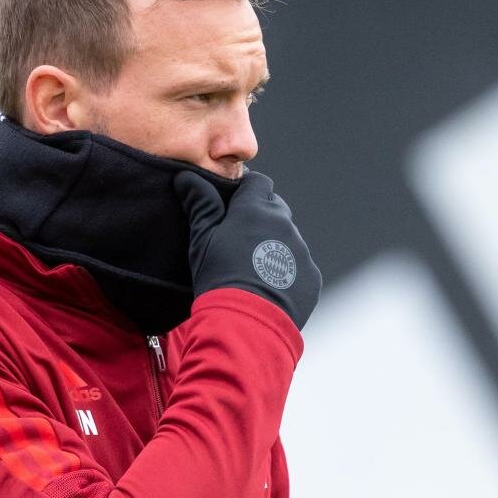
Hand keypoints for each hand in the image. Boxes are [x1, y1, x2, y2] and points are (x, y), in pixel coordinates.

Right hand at [174, 171, 321, 330]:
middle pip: (275, 208)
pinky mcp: (311, 275)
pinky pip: (299, 266)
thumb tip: (187, 176)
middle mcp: (284, 224)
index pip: (258, 182)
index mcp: (256, 208)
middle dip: (260, 216)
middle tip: (239, 238)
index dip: (245, 190)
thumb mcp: (202, 238)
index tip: (232, 203)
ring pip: (288, 238)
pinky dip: (287, 271)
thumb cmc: (218, 276)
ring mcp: (301, 250)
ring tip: (253, 268)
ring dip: (274, 244)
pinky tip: (269, 287)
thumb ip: (200, 203)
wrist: (246, 322)